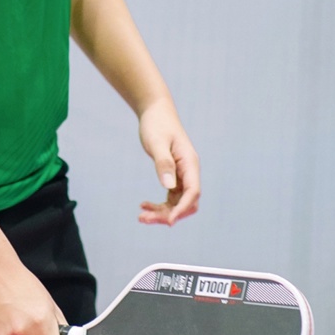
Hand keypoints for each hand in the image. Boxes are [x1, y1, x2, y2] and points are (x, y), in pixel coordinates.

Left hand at [138, 96, 200, 225]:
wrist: (155, 112)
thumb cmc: (157, 124)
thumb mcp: (157, 143)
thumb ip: (163, 164)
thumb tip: (169, 187)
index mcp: (190, 164)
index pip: (193, 192)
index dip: (182, 209)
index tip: (168, 221)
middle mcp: (189, 172)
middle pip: (186, 203)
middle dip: (169, 214)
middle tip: (144, 218)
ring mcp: (182, 176)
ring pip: (177, 203)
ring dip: (162, 212)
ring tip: (141, 215)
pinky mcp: (174, 177)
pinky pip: (170, 198)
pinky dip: (159, 205)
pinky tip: (144, 205)